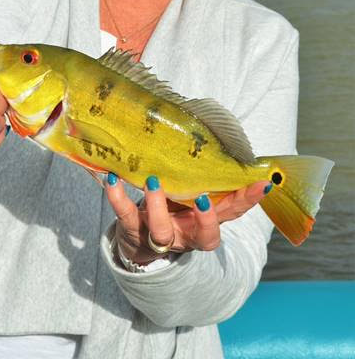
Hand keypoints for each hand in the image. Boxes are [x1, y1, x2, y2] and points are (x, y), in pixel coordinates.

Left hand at [105, 174, 270, 263]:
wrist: (137, 239)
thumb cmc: (171, 207)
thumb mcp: (189, 195)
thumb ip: (201, 175)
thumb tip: (216, 134)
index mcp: (204, 223)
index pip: (233, 213)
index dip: (248, 201)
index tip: (260, 184)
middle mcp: (186, 234)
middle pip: (204, 236)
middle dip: (206, 219)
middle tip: (202, 196)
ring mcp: (159, 235)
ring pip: (162, 231)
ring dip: (158, 207)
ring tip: (153, 181)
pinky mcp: (132, 229)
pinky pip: (125, 215)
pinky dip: (117, 196)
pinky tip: (113, 178)